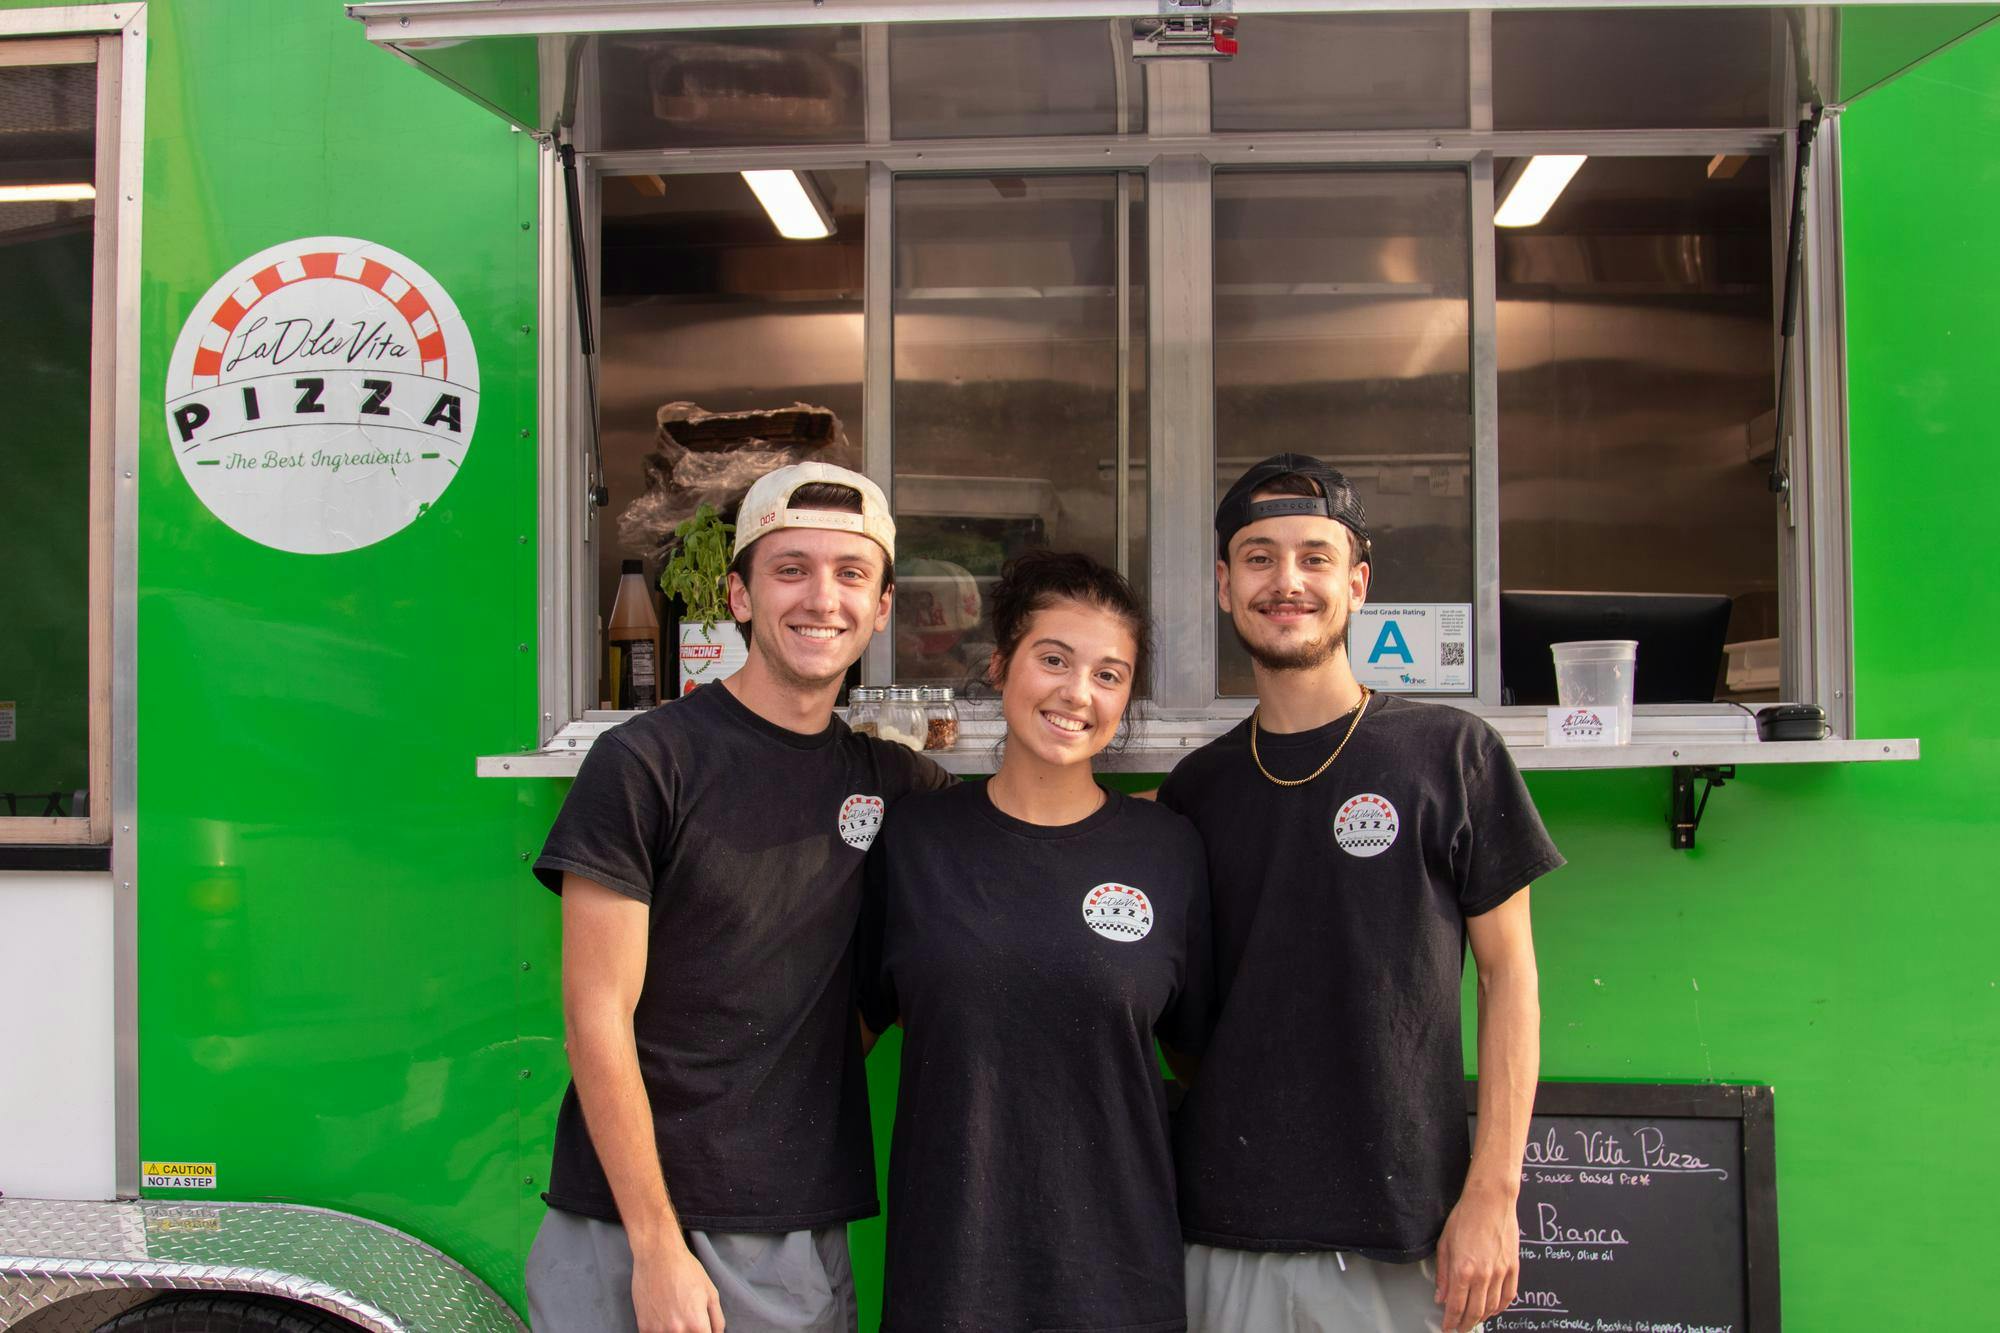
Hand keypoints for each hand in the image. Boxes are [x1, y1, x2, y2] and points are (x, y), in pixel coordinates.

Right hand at [631, 1235, 723, 1332]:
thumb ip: (717, 1321)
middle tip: (688, 1318)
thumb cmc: (687, 1271)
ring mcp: (658, 1331)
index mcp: (697, 1325)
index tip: (702, 1328)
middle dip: (690, 1332)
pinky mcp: (643, 1327)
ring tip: (675, 1314)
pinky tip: (663, 1317)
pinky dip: (660, 1330)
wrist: (658, 1255)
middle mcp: (678, 1331)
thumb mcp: (711, 1293)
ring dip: (675, 1332)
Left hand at [1434, 1184, 1518, 1332]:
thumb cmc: (1465, 1217)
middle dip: (1465, 1324)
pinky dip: (1501, 1307)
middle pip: (1475, 1311)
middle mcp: (1483, 1275)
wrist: (1490, 1201)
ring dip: (1482, 1317)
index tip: (1447, 1328)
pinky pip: (1509, 1296)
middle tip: (1459, 1328)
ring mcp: (1501, 1272)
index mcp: (1463, 1270)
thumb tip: (1441, 1297)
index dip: (1451, 1321)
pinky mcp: (1514, 1268)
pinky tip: (1494, 1309)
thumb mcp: (1445, 1244)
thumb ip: (1443, 1275)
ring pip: (1493, 1307)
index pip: (1456, 1306)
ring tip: (1474, 1319)